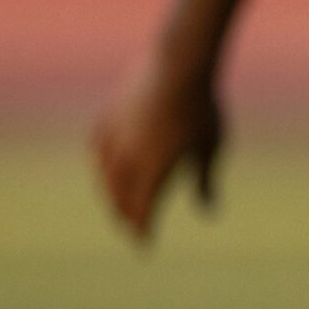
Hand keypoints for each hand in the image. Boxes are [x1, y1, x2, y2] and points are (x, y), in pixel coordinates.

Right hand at [91, 62, 224, 248]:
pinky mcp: (106, 117)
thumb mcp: (210, 145)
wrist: (178, 63)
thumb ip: (205, 180)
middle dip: (127, 216)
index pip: (144, 209)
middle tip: (132, 229)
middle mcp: (128, 157)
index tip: (145, 245)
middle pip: (121, 197)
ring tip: (119, 205)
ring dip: (112, 195)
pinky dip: (103, 166)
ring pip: (106, 176)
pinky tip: (107, 171)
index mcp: (155, 168)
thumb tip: (209, 211)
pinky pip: (99, 150)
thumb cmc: (202, 106)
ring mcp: (113, 137)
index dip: (143, 230)